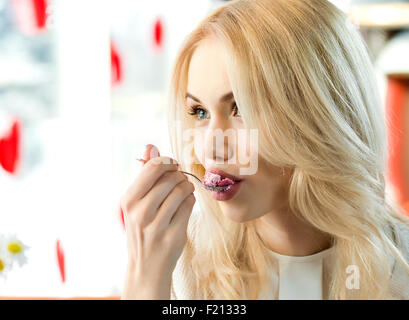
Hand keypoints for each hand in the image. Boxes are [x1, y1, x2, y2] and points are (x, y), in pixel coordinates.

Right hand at [120, 144, 195, 298]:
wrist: (146, 266)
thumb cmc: (142, 228)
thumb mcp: (136, 202)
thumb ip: (145, 174)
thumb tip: (151, 146)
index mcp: (128, 199)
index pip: (153, 168)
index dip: (168, 163)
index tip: (173, 166)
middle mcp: (140, 212)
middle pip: (170, 178)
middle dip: (179, 176)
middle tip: (179, 181)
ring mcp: (156, 225)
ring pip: (182, 190)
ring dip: (187, 187)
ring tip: (183, 192)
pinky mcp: (173, 234)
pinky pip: (189, 205)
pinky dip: (191, 200)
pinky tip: (185, 204)